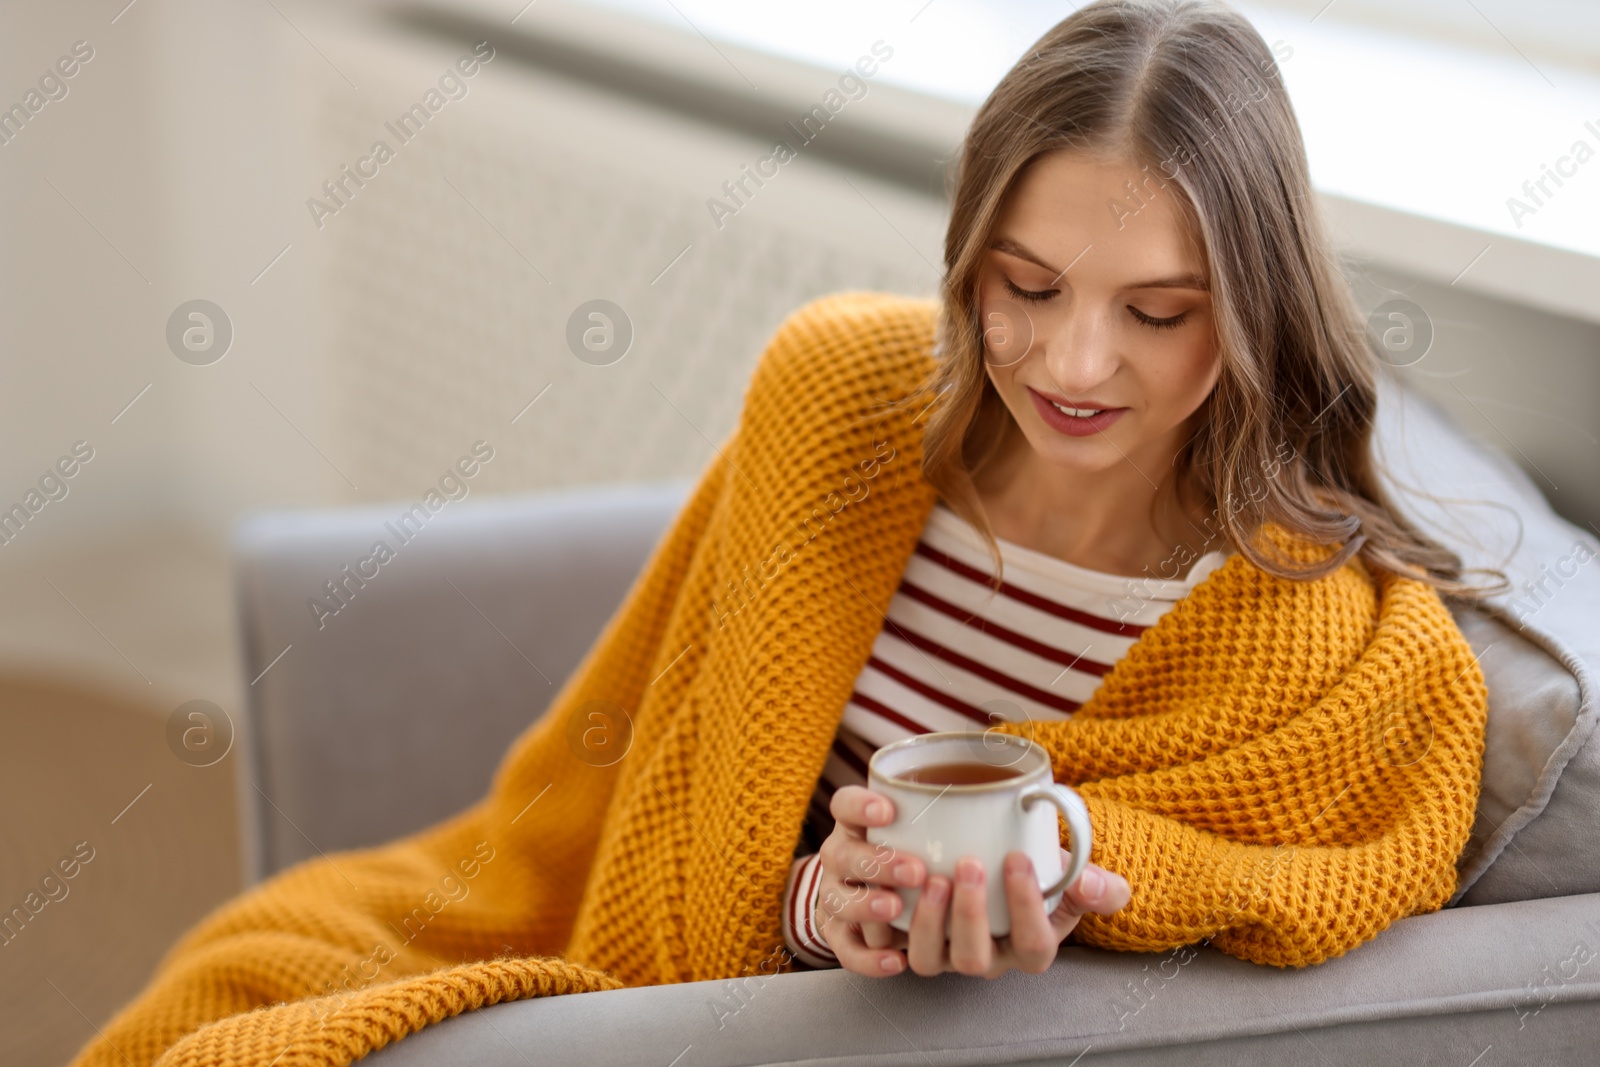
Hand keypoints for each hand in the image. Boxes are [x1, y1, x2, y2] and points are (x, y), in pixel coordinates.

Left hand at [815, 784, 1130, 977]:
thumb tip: (1091, 883)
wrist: (997, 861)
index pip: (1034, 946)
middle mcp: (987, 958)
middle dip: (972, 915)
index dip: (1026, 908)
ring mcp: (946, 953)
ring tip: (933, 878)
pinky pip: (893, 949)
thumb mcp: (1073, 875)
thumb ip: (1097, 884)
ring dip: (930, 923)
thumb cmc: (1038, 870)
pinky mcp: (911, 939)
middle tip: (970, 864)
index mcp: (1029, 947)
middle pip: (977, 960)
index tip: (1019, 859)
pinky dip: (887, 928)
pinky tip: (891, 891)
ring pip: (931, 961)